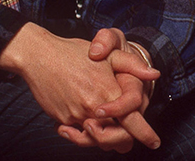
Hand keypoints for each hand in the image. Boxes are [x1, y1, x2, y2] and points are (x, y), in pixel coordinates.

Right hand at [0, 23, 157, 149]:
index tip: (154, 143)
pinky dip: (83, 132)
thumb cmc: (75, 52)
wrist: (39, 56)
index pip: (132, 122)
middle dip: (124, 140)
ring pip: (97, 139)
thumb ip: (133, 65)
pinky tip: (84, 122)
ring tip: (104, 127)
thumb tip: (155, 73)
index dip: (146, 134)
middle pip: (116, 138)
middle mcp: (93, 108)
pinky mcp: (63, 120)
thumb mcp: (109, 53)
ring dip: (102, 137)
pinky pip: (78, 134)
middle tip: (127, 136)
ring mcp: (77, 116)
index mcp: (109, 92)